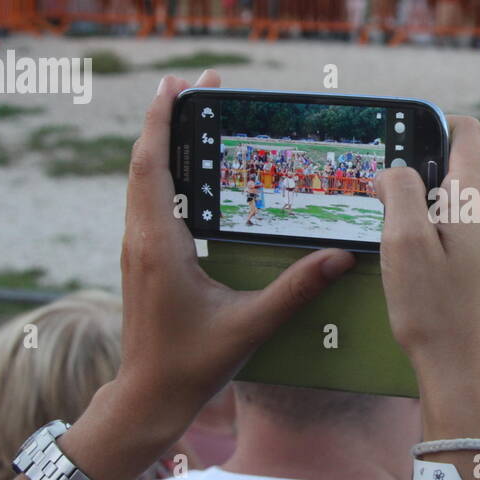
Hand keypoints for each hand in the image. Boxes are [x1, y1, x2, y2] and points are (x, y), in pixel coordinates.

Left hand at [114, 70, 353, 441]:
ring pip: (143, 178)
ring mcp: (138, 247)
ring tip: (194, 110)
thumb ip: (296, 288)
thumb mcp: (250, 325)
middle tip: (201, 83)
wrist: (148, 397)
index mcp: (159, 243)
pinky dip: (165, 170)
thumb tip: (342, 257)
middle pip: (145, 160)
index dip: (163, 120)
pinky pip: (148, 199)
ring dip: (165, 141)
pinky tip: (190, 167)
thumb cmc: (192, 363)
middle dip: (169, 117)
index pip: (153, 164)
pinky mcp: (143, 258)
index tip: (178, 83)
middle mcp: (141, 237)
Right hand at [376, 116, 479, 436]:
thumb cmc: (436, 312)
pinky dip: (427, 229)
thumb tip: (390, 171)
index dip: (428, 126)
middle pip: (453, 163)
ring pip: (449, 197)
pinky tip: (407, 259)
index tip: (394, 146)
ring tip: (391, 235)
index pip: (464, 130)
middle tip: (380, 200)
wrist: (465, 373)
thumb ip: (397, 191)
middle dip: (414, 171)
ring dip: (417, 205)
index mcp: (479, 197)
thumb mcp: (405, 242)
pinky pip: (453, 225)